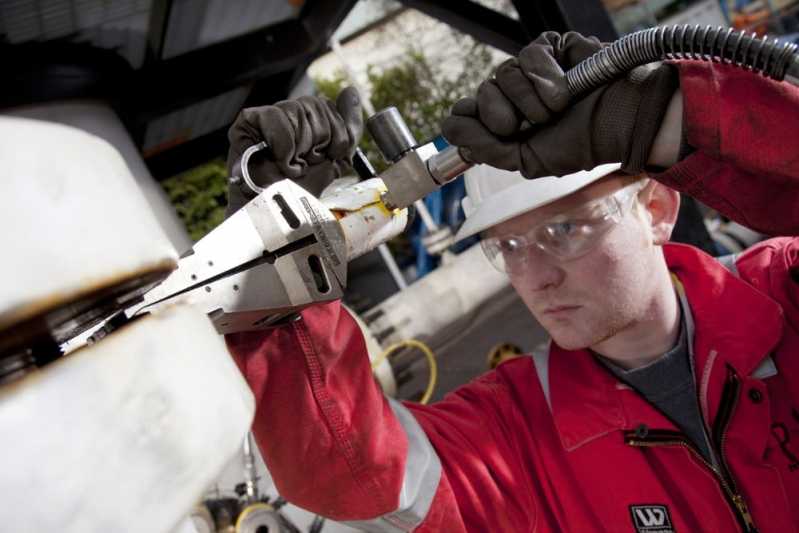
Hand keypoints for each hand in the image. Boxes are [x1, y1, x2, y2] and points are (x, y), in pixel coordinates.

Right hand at [226, 87, 362, 214]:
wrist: (280, 210)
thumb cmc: (303, 190)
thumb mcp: (337, 158)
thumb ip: (348, 126)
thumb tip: (350, 91)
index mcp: (307, 119)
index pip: (328, 105)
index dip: (333, 135)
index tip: (322, 158)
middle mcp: (286, 113)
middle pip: (315, 104)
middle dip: (318, 141)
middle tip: (306, 163)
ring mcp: (267, 117)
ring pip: (297, 109)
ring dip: (300, 146)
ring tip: (291, 164)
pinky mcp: (247, 122)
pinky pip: (274, 116)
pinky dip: (283, 144)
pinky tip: (279, 160)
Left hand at [441, 31, 678, 178]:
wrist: (621, 122)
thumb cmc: (581, 145)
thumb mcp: (528, 161)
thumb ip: (486, 148)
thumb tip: (449, 128)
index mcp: (506, 125)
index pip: (465, 113)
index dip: (471, 121)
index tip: (495, 131)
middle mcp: (513, 97)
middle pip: (482, 93)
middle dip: (505, 115)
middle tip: (533, 125)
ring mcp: (531, 72)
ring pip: (503, 74)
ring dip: (532, 100)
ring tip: (558, 109)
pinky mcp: (550, 49)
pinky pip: (530, 55)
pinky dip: (548, 78)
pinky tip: (567, 90)